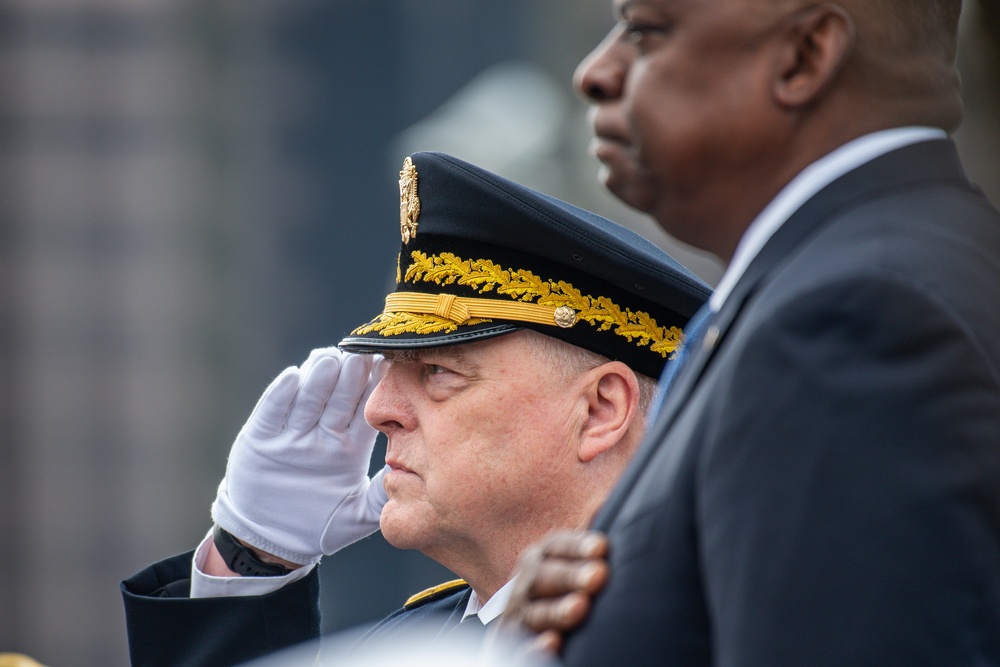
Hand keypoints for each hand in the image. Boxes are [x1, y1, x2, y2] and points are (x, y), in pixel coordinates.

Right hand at [211, 348, 386, 564]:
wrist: (272, 542)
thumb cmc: (320, 527)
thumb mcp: (358, 514)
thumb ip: (381, 494)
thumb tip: (411, 475)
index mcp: (349, 445)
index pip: (366, 410)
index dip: (376, 389)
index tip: (389, 366)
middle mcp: (322, 433)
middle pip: (338, 398)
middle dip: (350, 376)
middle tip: (360, 355)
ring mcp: (291, 434)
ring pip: (307, 399)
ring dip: (318, 378)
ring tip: (330, 358)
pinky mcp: (260, 438)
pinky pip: (272, 412)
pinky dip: (281, 394)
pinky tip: (293, 376)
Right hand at [503, 530, 609, 654]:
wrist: (524, 617)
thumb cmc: (562, 584)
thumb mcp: (572, 559)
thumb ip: (589, 541)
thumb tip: (611, 503)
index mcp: (542, 555)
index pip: (558, 546)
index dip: (577, 546)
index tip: (601, 547)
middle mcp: (527, 581)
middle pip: (546, 576)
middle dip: (571, 575)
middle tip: (598, 576)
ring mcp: (518, 612)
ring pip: (535, 611)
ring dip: (556, 609)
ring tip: (580, 608)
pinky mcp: (512, 642)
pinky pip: (519, 646)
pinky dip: (533, 646)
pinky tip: (552, 644)